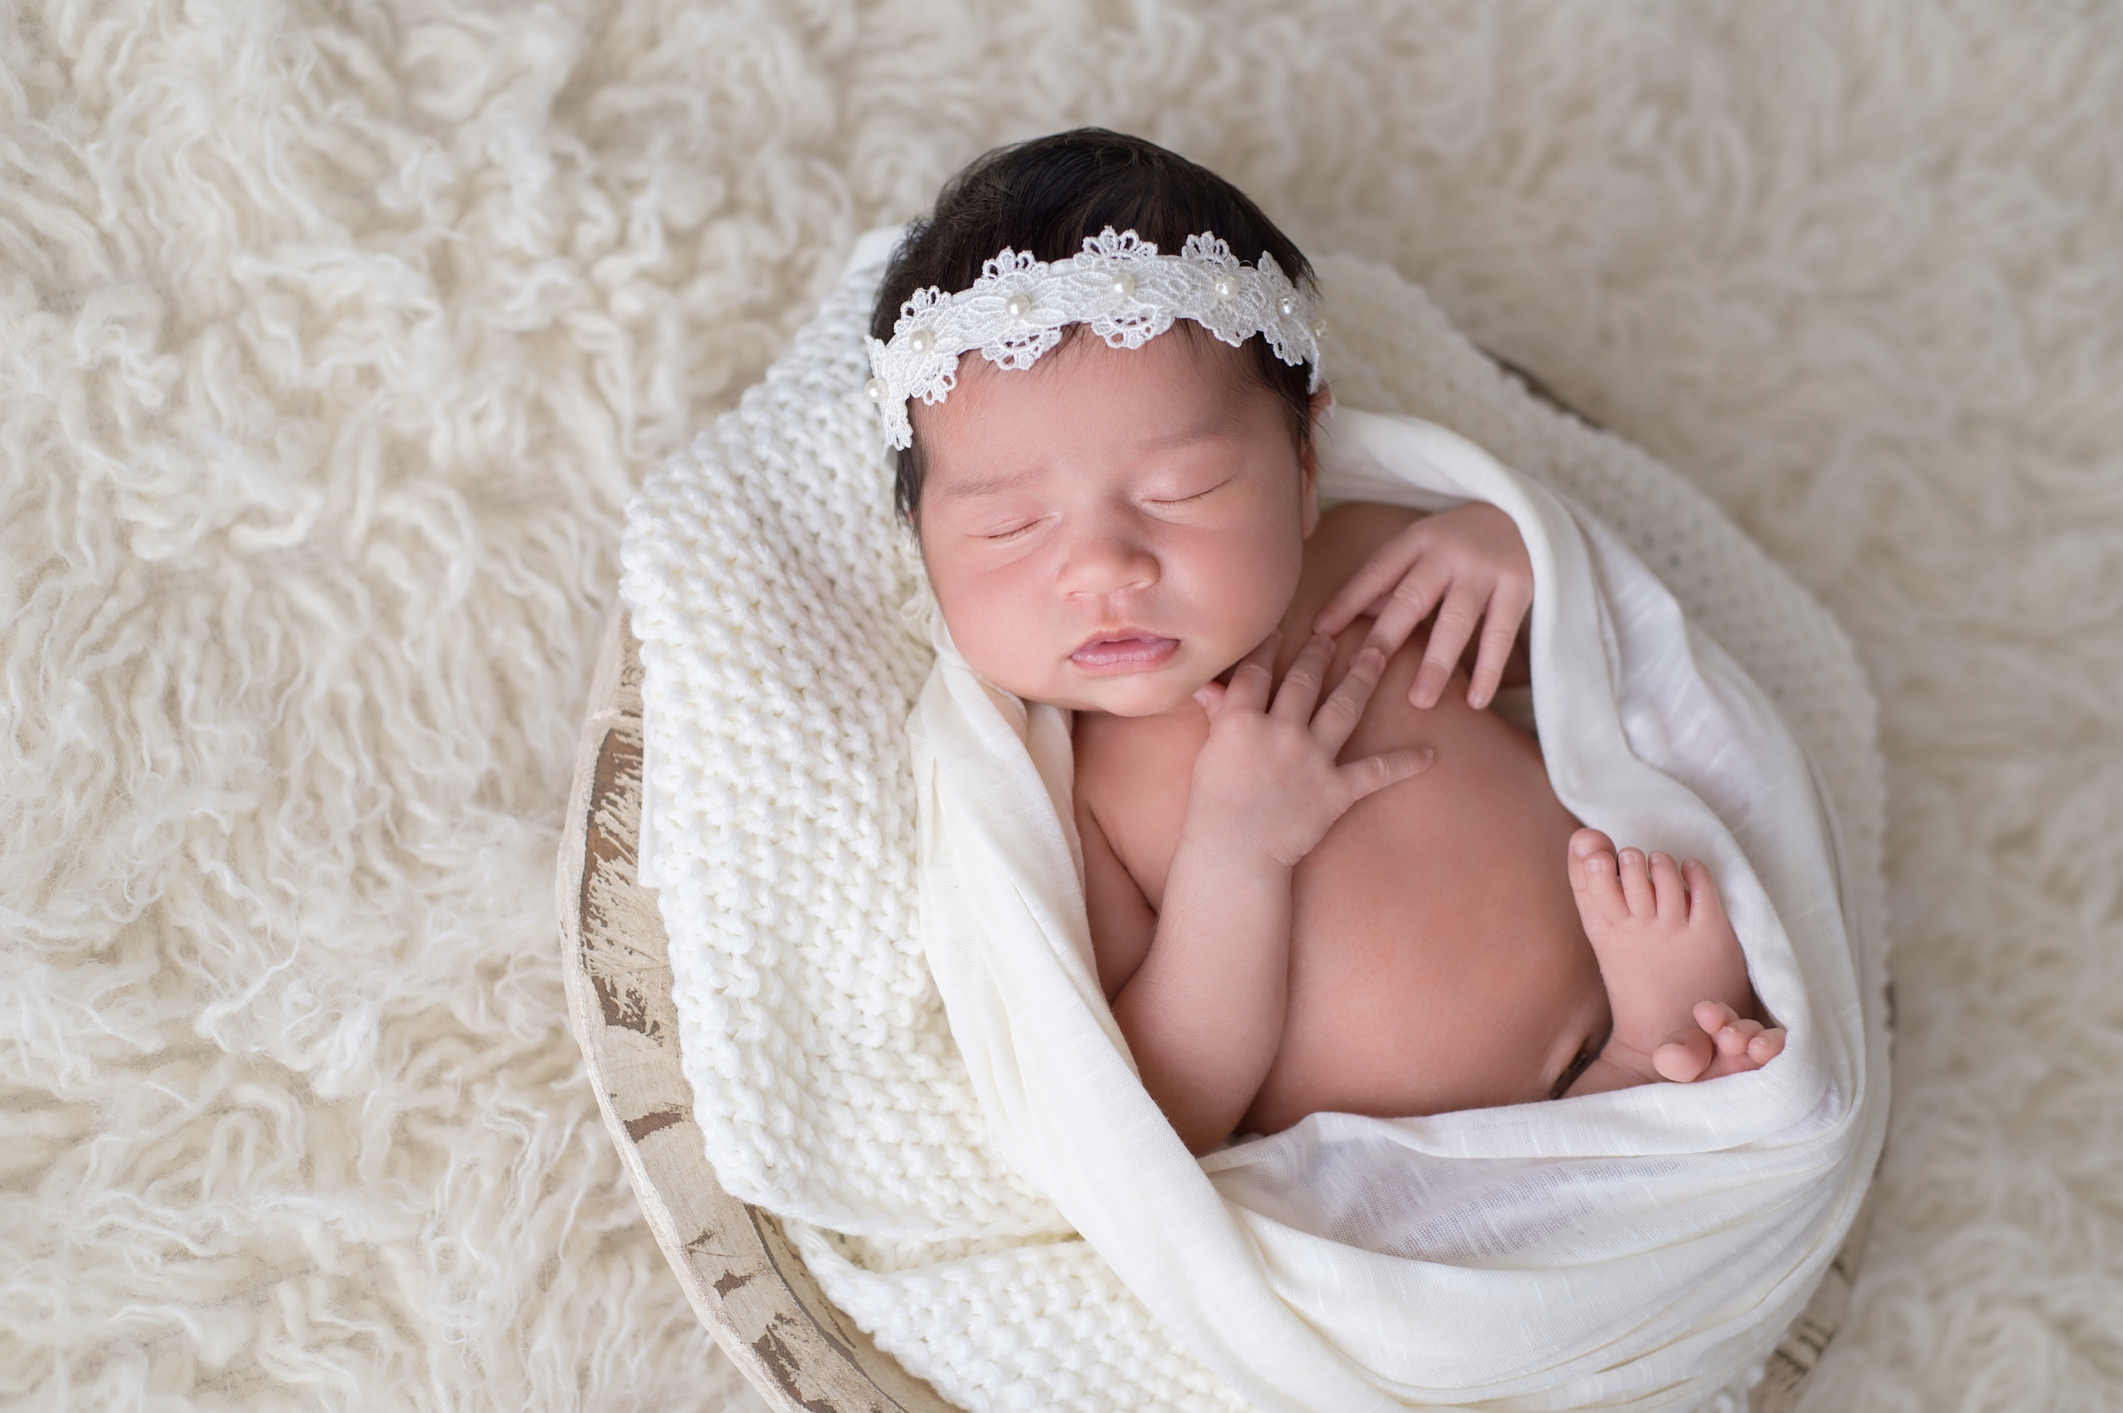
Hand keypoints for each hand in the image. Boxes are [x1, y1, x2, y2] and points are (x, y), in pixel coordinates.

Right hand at [1187, 630, 1434, 867]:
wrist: (1233, 854)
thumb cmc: (1210, 808)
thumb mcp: (1206, 754)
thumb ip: (1217, 716)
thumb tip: (1208, 684)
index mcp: (1241, 720)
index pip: (1257, 671)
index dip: (1268, 645)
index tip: (1279, 625)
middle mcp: (1281, 730)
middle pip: (1305, 679)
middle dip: (1320, 652)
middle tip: (1333, 634)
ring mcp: (1312, 758)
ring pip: (1343, 706)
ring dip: (1363, 676)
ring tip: (1377, 653)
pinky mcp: (1336, 789)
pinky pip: (1376, 772)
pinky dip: (1404, 763)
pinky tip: (1428, 754)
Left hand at [1311, 502, 1532, 708]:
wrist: (1525, 516)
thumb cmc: (1456, 543)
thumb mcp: (1420, 550)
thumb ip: (1384, 584)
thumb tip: (1336, 623)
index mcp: (1416, 540)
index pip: (1375, 572)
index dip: (1347, 602)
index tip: (1319, 634)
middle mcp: (1448, 553)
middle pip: (1411, 598)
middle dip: (1385, 636)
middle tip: (1361, 672)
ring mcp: (1484, 570)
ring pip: (1456, 622)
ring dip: (1436, 664)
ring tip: (1419, 702)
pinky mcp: (1519, 588)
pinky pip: (1500, 635)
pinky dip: (1489, 671)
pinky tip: (1475, 701)